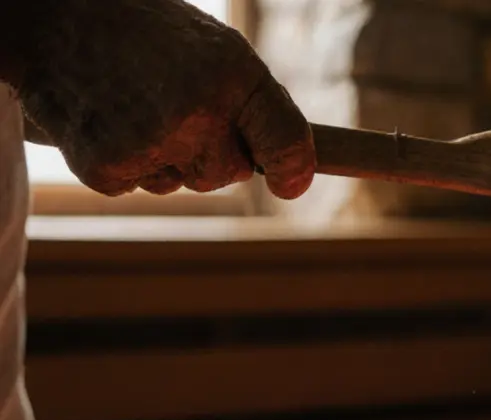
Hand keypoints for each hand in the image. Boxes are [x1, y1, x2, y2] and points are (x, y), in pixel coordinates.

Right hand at [16, 0, 313, 198]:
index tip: (289, 184)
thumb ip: (256, 106)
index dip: (292, 169)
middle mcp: (199, 111)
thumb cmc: (147, 36)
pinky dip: (122, 163)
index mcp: (235, 76)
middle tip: (172, 108)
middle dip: (210, 154)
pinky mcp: (107, 166)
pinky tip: (106, 120)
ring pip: (182, 182)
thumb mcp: (216, 51)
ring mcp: (152, 142)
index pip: (286, 143)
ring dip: (165, 158)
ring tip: (134, 105)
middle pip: (229, 174)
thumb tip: (291, 175)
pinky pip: (135, 187)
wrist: (54, 17)